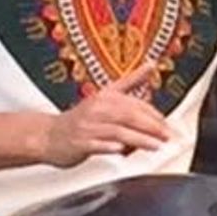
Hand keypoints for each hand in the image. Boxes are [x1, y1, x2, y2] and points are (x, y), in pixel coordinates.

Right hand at [39, 64, 171, 167]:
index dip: (153, 115)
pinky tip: (121, 150)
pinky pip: (96, 145)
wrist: (49, 136)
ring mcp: (87, 126)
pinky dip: (109, 147)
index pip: (135, 104)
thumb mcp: (105, 96)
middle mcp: (96, 109)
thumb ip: (130, 82)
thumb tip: (151, 65)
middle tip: (166, 136)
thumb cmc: (81, 119)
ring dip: (138, 139)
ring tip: (155, 146)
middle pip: (128, 115)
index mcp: (105, 97)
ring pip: (116, 131)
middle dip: (151, 126)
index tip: (167, 125)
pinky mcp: (78, 143)